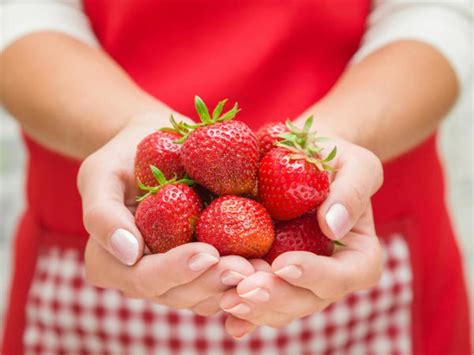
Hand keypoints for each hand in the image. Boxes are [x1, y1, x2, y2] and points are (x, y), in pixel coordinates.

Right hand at [78, 114, 254, 314]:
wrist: (155, 147)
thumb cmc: (122, 157)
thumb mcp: (100, 173)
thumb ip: (102, 213)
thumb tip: (128, 253)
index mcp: (113, 264)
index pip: (144, 279)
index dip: (176, 271)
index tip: (207, 253)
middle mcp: (144, 277)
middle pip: (179, 294)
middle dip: (213, 283)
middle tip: (246, 269)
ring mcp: (175, 275)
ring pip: (205, 295)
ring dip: (234, 286)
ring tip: (260, 269)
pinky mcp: (201, 265)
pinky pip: (221, 282)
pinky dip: (243, 277)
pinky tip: (265, 264)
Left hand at [220, 135, 383, 337]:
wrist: (298, 158)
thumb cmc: (332, 158)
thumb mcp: (354, 164)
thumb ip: (352, 191)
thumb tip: (333, 226)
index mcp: (358, 255)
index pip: (348, 275)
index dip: (317, 276)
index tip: (284, 263)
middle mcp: (328, 276)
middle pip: (309, 300)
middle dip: (277, 297)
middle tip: (246, 289)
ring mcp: (298, 282)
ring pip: (281, 307)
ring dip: (254, 308)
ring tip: (226, 298)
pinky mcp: (270, 277)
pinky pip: (258, 301)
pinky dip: (242, 311)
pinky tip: (221, 310)